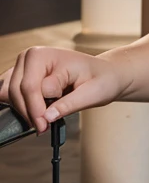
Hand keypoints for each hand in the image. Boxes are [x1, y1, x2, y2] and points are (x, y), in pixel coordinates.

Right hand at [0, 47, 128, 134]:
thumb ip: (68, 104)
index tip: (44, 126)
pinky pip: (9, 95)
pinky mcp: (22, 76)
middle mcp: (30, 57)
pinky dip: (20, 106)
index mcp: (45, 55)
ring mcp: (24, 66)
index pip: (30, 88)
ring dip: (24, 110)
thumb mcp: (92, 94)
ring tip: (44, 118)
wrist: (105, 74)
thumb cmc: (101, 79)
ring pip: (8, 95)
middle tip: (44, 127)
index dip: (37, 111)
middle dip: (30, 113)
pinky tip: (37, 112)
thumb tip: (47, 116)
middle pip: (15, 92)